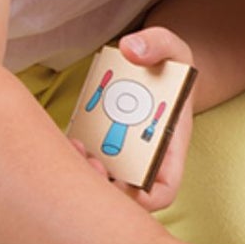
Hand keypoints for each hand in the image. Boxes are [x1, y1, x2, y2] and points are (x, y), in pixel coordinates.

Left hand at [67, 27, 195, 211]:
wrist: (156, 65)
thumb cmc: (170, 64)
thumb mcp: (174, 48)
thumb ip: (158, 43)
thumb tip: (131, 49)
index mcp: (169, 148)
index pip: (163, 191)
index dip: (146, 200)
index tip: (126, 187)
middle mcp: (144, 158)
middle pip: (124, 195)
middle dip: (104, 188)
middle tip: (90, 163)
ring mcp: (120, 154)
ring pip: (100, 182)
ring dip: (83, 174)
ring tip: (76, 147)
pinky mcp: (99, 143)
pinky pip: (84, 161)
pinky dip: (73, 156)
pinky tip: (70, 138)